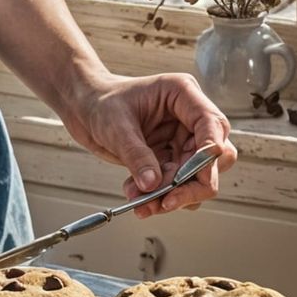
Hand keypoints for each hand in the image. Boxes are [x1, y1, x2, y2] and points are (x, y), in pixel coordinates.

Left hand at [61, 70, 235, 217]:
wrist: (83, 108)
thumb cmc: (99, 101)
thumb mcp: (116, 126)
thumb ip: (136, 155)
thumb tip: (153, 185)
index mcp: (182, 94)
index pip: (212, 124)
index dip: (210, 153)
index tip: (201, 177)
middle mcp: (188, 117)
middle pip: (214, 157)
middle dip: (192, 184)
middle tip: (166, 201)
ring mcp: (181, 140)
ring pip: (197, 177)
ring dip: (174, 195)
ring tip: (142, 202)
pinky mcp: (171, 158)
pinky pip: (176, 184)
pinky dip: (159, 195)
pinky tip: (136, 195)